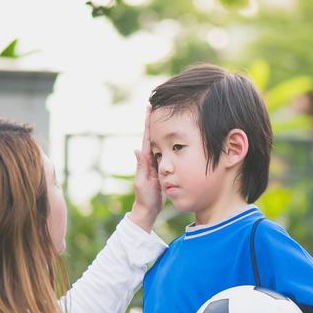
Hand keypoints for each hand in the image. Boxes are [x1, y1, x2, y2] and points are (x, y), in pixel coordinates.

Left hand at [128, 105, 160, 231]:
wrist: (149, 210)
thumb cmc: (144, 198)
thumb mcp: (143, 182)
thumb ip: (141, 167)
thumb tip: (136, 149)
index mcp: (146, 159)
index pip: (148, 137)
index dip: (149, 122)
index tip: (150, 107)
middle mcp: (151, 159)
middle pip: (155, 136)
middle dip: (156, 120)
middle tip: (160, 103)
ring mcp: (157, 163)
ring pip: (162, 143)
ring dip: (164, 130)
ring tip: (168, 115)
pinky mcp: (164, 169)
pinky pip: (168, 154)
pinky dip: (171, 144)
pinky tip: (176, 136)